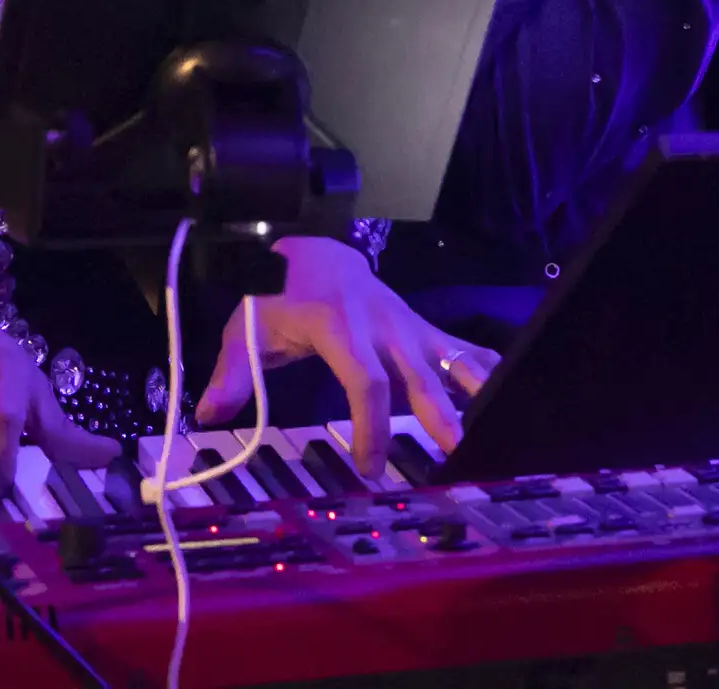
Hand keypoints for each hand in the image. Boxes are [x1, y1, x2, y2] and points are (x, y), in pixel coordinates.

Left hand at [194, 236, 491, 477]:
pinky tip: (511, 393)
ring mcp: (407, 325)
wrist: (315, 252)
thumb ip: (232, 373)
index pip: (362, 379)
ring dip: (474, 392)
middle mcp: (381, 324)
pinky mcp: (422, 329)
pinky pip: (460, 349)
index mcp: (338, 325)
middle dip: (437, 412)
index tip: (369, 467)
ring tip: (500, 426)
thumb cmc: (277, 296)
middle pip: (416, 373)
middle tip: (455, 451)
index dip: (369, 423)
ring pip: (448, 358)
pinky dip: (487, 369)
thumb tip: (208, 415)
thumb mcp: (246, 328)